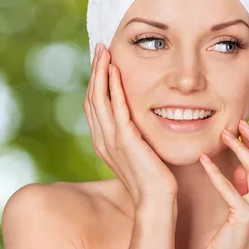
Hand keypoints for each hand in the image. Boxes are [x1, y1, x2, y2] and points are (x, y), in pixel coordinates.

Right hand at [83, 44, 177, 208]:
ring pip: (99, 99)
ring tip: (104, 51)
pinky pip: (116, 107)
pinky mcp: (125, 140)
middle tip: (99, 49)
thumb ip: (134, 138)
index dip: (96, 82)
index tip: (102, 63)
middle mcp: (103, 139)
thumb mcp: (139, 153)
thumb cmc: (153, 179)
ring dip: (101, 73)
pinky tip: (115, 71)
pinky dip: (114, 87)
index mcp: (104, 142)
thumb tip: (139, 125)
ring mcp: (111, 139)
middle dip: (95, 72)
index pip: (95, 106)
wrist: (156, 200)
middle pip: (92, 98)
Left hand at [198, 120, 248, 248]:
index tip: (246, 128)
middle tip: (239, 122)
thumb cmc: (230, 244)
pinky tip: (203, 161)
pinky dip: (216, 173)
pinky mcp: (245, 218)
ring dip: (238, 149)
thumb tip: (243, 170)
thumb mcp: (241, 214)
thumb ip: (245, 192)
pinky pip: (230, 189)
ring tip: (222, 135)